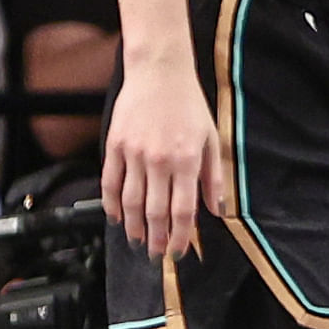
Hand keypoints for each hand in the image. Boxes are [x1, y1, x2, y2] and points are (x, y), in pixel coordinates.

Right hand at [102, 67, 228, 259]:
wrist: (159, 72)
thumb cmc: (189, 105)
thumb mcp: (212, 139)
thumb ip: (214, 177)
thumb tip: (217, 210)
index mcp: (187, 160)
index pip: (182, 210)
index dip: (180, 236)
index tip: (178, 252)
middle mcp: (159, 161)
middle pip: (155, 212)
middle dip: (156, 239)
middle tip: (156, 256)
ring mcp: (134, 154)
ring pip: (131, 202)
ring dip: (134, 227)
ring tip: (138, 242)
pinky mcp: (115, 145)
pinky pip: (110, 182)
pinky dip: (112, 204)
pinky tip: (117, 218)